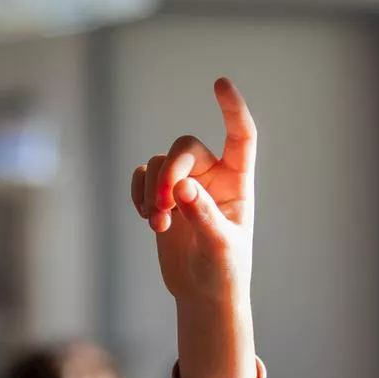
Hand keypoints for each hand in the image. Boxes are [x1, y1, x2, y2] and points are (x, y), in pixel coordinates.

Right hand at [131, 77, 258, 377]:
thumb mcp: (219, 246)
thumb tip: (183, 188)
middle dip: (169, 173)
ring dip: (152, 191)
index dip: (231, 109)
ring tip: (157, 225)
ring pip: (160, 163)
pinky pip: (143, 176)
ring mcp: (186, 185)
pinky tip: (147, 218)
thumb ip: (203, 215)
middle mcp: (212, 177)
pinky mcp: (163, 198)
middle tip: (163, 206)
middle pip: (184, 148)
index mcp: (238, 183)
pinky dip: (139, 192)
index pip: (240, 136)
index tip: (220, 84)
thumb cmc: (222, 271)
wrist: (202, 293)